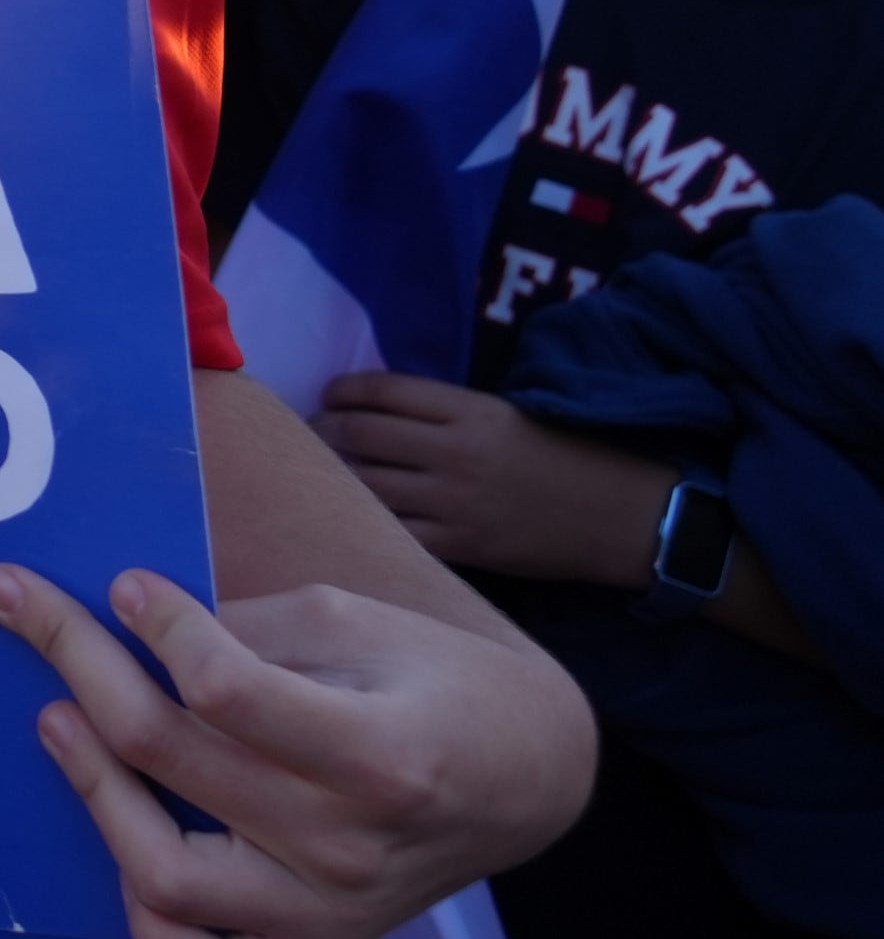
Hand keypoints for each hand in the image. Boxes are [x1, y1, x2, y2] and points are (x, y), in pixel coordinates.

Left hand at [0, 559, 597, 938]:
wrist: (525, 775)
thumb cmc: (430, 679)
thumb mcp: (355, 621)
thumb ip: (244, 631)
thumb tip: (124, 620)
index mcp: (382, 751)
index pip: (228, 690)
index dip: (161, 626)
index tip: (124, 583)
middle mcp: (352, 847)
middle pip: (173, 758)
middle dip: (79, 662)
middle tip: (19, 603)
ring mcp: (330, 916)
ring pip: (166, 877)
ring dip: (93, 791)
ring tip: (56, 719)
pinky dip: (155, 933)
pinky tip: (120, 861)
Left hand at [320, 372, 670, 586]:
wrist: (626, 518)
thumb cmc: (568, 458)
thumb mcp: (509, 415)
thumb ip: (447, 413)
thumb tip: (377, 410)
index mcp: (471, 412)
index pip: (383, 391)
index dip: (343, 390)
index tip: (330, 395)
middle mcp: (456, 454)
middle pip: (362, 434)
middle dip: (325, 430)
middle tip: (312, 433)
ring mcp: (457, 503)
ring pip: (367, 485)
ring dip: (333, 475)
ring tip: (320, 472)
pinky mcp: (464, 547)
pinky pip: (395, 531)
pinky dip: (365, 520)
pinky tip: (351, 515)